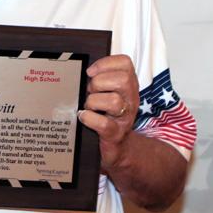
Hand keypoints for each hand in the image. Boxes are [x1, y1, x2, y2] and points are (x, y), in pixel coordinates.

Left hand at [78, 54, 138, 170]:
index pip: (125, 63)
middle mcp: (130, 99)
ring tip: (89, 106)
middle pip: (123, 80)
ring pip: (114, 101)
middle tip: (90, 91)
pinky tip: (83, 116)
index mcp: (129, 86)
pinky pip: (104, 123)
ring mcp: (124, 118)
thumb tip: (82, 71)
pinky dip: (89, 118)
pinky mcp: (115, 134)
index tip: (91, 72)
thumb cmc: (109, 116)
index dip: (105, 63)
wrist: (119, 148)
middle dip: (99, 82)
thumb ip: (101, 79)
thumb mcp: (109, 93)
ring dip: (94, 101)